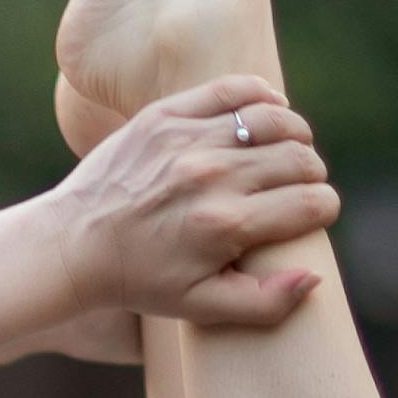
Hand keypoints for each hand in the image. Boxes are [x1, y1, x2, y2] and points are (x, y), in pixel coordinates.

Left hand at [40, 74, 335, 338]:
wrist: (74, 243)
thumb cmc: (140, 279)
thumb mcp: (201, 307)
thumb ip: (265, 303)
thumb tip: (315, 275)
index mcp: (225, 226)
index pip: (311, 203)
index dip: (324, 209)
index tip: (314, 215)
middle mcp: (210, 177)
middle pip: (300, 159)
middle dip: (312, 174)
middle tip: (300, 186)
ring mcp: (187, 141)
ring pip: (275, 119)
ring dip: (294, 135)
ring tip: (289, 150)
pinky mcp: (165, 116)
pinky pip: (232, 90)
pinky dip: (262, 97)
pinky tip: (269, 112)